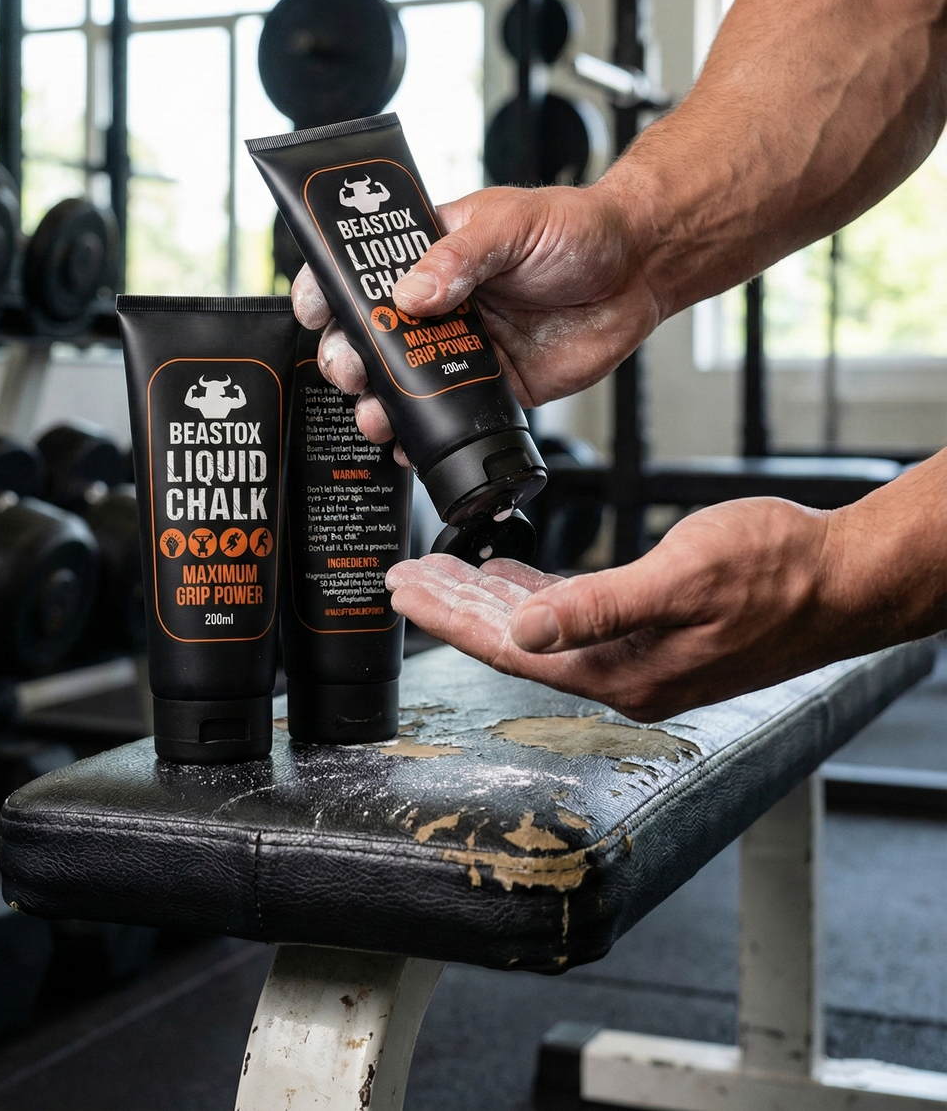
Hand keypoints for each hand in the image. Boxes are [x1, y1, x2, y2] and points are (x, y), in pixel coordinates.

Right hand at [291, 178, 662, 443]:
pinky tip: (410, 445)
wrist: (641, 270)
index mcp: (432, 252)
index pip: (362, 268)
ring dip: (379, 403)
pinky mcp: (495, 385)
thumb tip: (410, 294)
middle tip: (351, 371)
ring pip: (404, 382)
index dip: (328, 289)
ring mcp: (464, 347)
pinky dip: (423, 436)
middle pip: (371, 335)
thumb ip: (460, 258)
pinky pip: (449, 416)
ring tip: (376, 416)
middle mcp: (440, 302)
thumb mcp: (512, 224)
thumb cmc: (579, 228)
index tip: (313, 310)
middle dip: (348, 357)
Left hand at [386, 497, 856, 720]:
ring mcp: (640, 657)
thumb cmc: (775, 573)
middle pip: (514, 641)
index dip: (450, 618)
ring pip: (541, 629)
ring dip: (489, 600)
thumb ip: (598, 607)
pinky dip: (539, 595)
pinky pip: (576, 617)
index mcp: (621, 671)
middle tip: (403, 578)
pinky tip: (517, 578)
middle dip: (454, 608)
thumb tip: (524, 632)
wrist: (841, 580)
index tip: (403, 591)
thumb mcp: (680, 577)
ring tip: (442, 575)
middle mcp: (623, 673)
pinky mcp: (655, 633)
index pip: (509, 647)